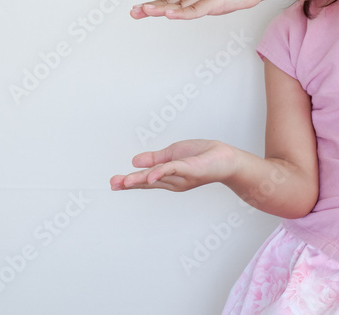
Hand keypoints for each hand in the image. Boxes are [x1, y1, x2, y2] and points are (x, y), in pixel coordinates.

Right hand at [110, 139, 238, 191]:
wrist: (225, 158)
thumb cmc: (203, 155)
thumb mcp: (174, 154)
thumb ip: (155, 159)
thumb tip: (134, 161)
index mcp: (168, 176)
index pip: (146, 179)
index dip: (130, 181)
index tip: (114, 183)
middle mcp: (173, 180)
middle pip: (148, 182)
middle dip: (130, 183)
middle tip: (113, 184)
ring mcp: (180, 176)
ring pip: (156, 178)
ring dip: (139, 180)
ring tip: (123, 182)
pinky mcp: (189, 169)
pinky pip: (172, 170)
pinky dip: (160, 173)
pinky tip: (149, 176)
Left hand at [130, 0, 263, 19]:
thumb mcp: (210, 1)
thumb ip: (196, 6)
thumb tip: (184, 13)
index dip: (152, 6)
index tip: (137, 10)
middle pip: (168, 0)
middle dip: (150, 7)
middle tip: (133, 11)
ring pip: (179, 4)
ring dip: (160, 9)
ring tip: (144, 11)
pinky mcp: (214, 0)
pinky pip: (195, 10)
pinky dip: (181, 13)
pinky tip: (169, 15)